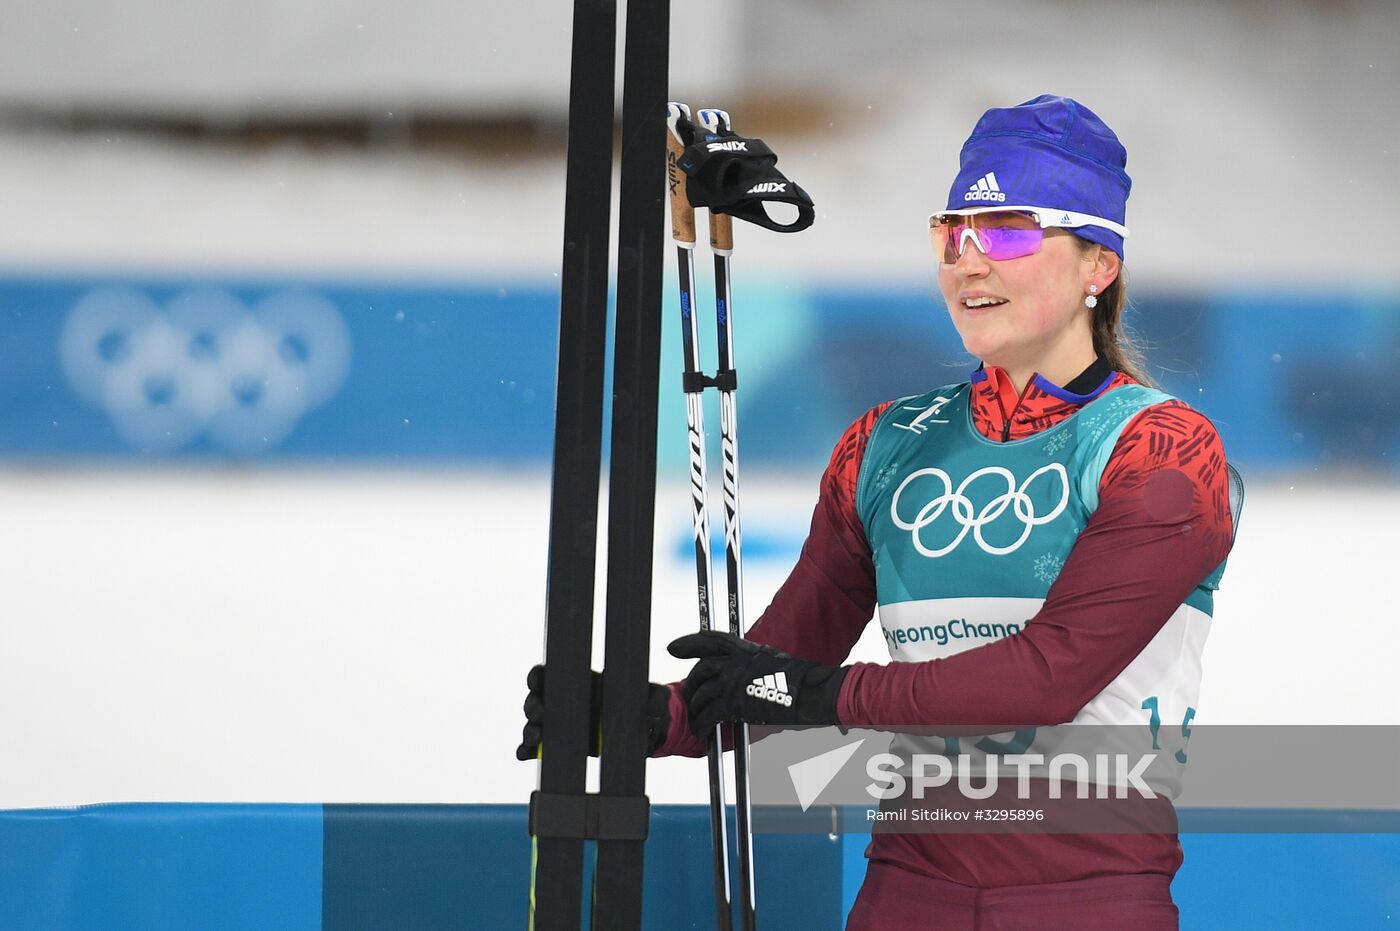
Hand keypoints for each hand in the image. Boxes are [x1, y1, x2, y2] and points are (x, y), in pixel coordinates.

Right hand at [516, 665, 670, 760]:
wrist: (642, 734)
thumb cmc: (643, 705)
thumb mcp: (654, 697)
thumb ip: (656, 698)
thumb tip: (656, 706)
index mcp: (581, 682)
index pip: (550, 674)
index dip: (538, 676)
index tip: (536, 681)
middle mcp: (566, 702)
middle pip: (537, 699)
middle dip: (532, 705)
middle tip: (539, 713)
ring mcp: (562, 725)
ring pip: (535, 725)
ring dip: (529, 730)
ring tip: (534, 737)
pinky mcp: (562, 747)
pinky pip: (538, 749)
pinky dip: (528, 751)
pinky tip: (525, 754)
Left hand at [667, 631, 846, 736]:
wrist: (812, 692)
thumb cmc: (800, 679)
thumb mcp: (771, 660)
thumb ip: (750, 665)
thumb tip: (737, 677)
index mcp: (745, 649)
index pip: (709, 640)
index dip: (688, 643)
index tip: (672, 648)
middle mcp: (735, 661)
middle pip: (700, 670)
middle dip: (692, 684)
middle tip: (690, 696)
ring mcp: (733, 681)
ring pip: (701, 694)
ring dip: (696, 708)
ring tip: (697, 719)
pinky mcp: (734, 703)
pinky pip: (708, 715)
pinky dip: (703, 725)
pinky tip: (704, 733)